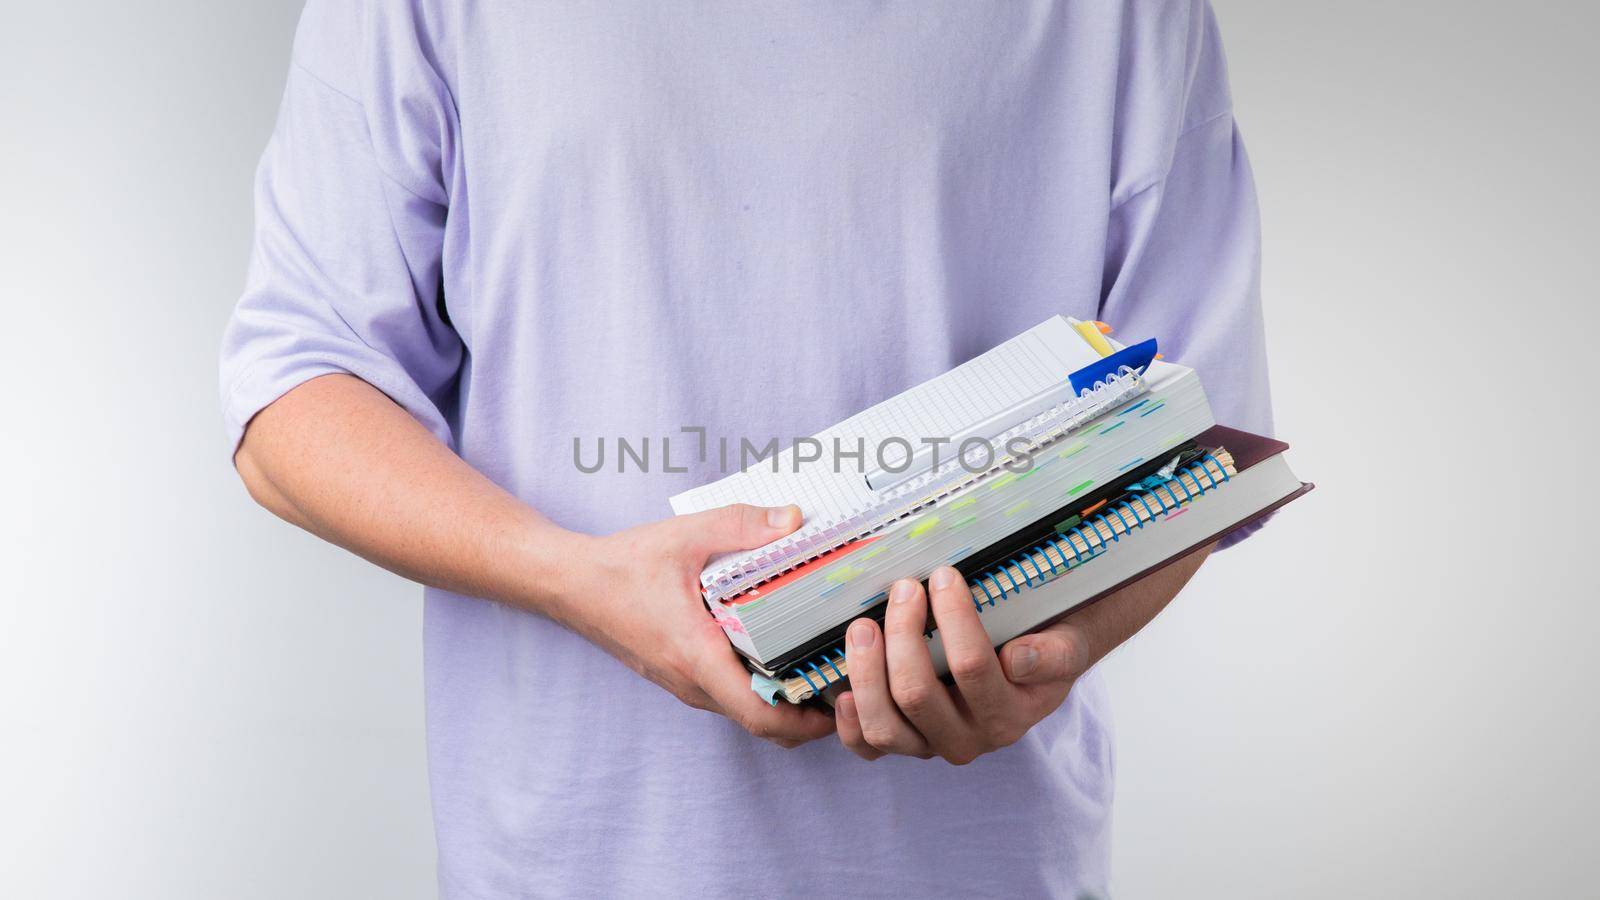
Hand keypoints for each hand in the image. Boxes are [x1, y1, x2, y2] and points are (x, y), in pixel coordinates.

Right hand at [558, 503, 835, 748]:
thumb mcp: (685, 537)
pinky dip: (759, 688)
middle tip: (843, 682)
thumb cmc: (621, 565)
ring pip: (743, 711)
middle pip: (760, 723)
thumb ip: (741, 526)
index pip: (759, 716)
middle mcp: (691, 681)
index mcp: (696, 655)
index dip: (805, 723)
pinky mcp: (679, 675)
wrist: (569, 584)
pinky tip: (778, 653)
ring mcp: (683, 683)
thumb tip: (794, 520)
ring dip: (782, 703)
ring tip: (819, 668)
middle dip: (806, 715)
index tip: (838, 705)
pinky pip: (727, 696)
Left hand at [835, 550, 1209, 762]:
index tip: (942, 574)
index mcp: (1009, 715)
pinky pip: (866, 747)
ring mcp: (930, 745)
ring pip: (885, 728)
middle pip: (918, 696)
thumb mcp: (1066, 646)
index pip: (974, 668)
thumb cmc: (1046, 646)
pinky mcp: (902, 743)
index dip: (954, 618)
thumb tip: (1018, 659)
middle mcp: (968, 739)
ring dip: (866, 673)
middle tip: (900, 589)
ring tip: (862, 626)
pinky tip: (840, 688)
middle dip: (902, 635)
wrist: (1036, 667)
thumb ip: (1054, 654)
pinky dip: (848, 722)